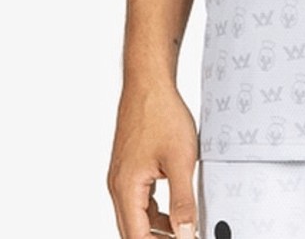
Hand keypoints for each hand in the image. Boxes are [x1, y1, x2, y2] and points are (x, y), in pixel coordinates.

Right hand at [108, 82, 198, 238]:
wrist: (149, 82)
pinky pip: (139, 200)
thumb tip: (186, 233)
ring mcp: (122, 176)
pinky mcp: (129, 168)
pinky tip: (174, 210)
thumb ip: (183, 201)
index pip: (137, 237)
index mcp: (126, 188)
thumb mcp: (180, 160)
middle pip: (133, 230)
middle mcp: (118, 186)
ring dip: (156, 228)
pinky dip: (154, 211)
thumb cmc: (160, 113)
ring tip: (183, 229)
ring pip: (136, 216)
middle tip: (184, 236)